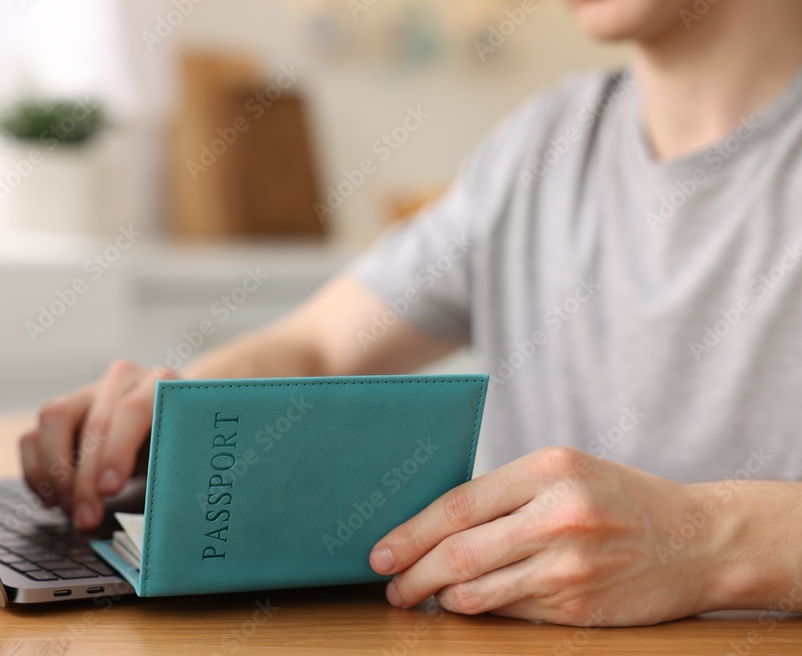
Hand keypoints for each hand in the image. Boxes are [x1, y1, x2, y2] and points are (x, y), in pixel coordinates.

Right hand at [19, 361, 179, 529]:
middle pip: (92, 424)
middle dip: (85, 479)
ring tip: (72, 511)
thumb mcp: (182, 456)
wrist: (168, 425)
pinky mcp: (60, 411)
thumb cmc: (178, 447)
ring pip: (53, 420)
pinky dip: (37, 475)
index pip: (132, 411)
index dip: (117, 451)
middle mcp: (121, 379)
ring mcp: (86, 391)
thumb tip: (152, 518)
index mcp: (160, 383)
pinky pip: (32, 438)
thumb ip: (169, 476)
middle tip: (87, 519)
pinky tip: (56, 502)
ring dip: (56, 474)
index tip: (109, 490)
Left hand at [368, 447, 714, 625]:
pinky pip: (510, 611)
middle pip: (459, 551)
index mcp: (549, 469)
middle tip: (390, 583)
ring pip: (477, 590)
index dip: (412, 532)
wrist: (700, 539)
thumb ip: (507, 493)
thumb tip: (435, 525)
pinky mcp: (579, 607)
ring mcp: (570, 565)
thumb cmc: (621, 499)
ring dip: (439, 598)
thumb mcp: (567, 471)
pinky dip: (480, 609)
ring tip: (419, 596)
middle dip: (413, 572)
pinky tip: (465, 604)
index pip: (459, 504)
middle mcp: (559, 515)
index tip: (381, 550)